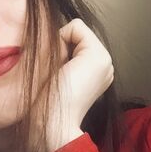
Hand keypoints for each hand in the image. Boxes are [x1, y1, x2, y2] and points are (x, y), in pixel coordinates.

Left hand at [29, 18, 113, 151]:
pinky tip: (61, 65)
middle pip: (75, 35)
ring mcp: (105, 60)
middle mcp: (105, 66)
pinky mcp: (98, 55)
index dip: (58, 50)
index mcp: (95, 73)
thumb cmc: (45, 107)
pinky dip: (61, 39)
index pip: (75, 41)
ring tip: (59, 73)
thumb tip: (47, 39)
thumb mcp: (54, 77)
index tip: (53, 75)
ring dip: (59, 46)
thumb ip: (60, 59)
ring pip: (75, 31)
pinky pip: (76, 27)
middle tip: (56, 75)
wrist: (52, 125)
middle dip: (60, 47)